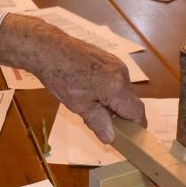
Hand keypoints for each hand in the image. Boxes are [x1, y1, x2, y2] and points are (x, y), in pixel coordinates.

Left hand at [0, 15, 145, 142]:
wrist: (49, 48)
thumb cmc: (60, 76)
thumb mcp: (79, 105)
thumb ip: (98, 122)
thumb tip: (111, 138)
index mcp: (116, 87)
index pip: (137, 111)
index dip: (136, 126)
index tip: (132, 137)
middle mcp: (122, 73)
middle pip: (131, 101)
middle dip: (122, 114)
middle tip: (106, 125)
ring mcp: (117, 63)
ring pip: (124, 90)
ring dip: (115, 102)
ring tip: (94, 106)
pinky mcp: (110, 58)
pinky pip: (117, 79)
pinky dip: (111, 90)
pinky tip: (92, 91)